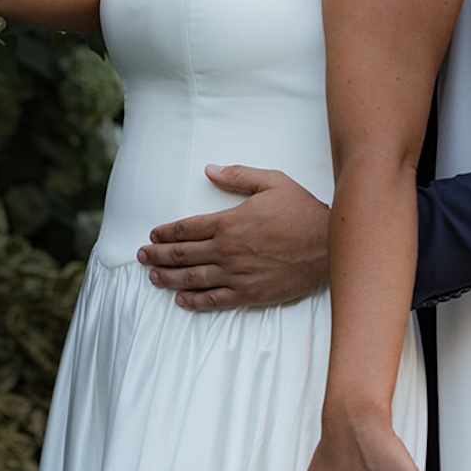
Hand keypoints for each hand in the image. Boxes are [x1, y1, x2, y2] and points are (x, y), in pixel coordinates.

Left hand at [138, 165, 329, 308]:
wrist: (329, 245)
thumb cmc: (302, 211)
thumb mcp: (272, 182)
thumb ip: (238, 176)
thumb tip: (210, 170)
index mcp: (229, 221)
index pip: (186, 227)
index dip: (166, 232)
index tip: (153, 235)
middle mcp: (227, 250)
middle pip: (182, 254)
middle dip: (158, 255)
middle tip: (142, 256)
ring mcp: (237, 274)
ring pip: (192, 278)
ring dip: (168, 278)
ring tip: (152, 277)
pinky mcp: (249, 293)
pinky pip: (214, 300)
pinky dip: (194, 301)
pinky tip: (181, 300)